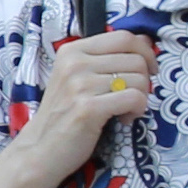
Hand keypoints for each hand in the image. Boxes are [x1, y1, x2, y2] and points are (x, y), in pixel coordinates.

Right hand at [25, 27, 154, 185]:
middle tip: (132, 99)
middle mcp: (74, 63)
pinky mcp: (88, 108)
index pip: (123, 37)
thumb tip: (146, 40)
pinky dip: (137, 110)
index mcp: (72, 51)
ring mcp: (80, 85)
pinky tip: (124, 119)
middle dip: (145, 81)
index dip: (145, 52)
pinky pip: (134, 98)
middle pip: (136, 59)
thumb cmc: (64, 115)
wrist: (39, 150)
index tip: (148, 70)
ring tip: (124, 111)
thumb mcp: (79, 78)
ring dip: (141, 98)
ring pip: (139, 79)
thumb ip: (108, 58)